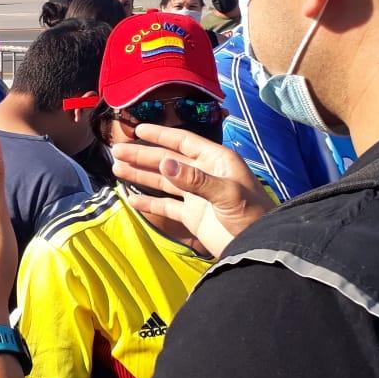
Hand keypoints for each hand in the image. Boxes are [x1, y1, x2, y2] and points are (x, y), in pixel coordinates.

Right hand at [111, 123, 274, 256]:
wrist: (260, 247)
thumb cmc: (251, 215)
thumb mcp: (226, 194)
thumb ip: (195, 179)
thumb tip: (164, 163)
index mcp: (216, 161)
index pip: (184, 142)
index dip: (161, 136)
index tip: (139, 130)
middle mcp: (204, 174)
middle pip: (168, 161)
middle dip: (143, 156)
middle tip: (118, 152)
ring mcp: (197, 196)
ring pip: (164, 181)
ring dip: (142, 175)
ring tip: (118, 168)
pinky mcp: (193, 216)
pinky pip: (167, 206)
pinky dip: (150, 202)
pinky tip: (132, 199)